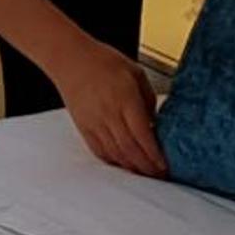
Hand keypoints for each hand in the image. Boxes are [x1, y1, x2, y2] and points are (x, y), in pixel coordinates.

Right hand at [49, 39, 166, 176]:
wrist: (70, 59)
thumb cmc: (103, 61)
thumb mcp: (135, 73)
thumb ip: (148, 99)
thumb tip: (154, 123)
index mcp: (125, 98)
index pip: (142, 134)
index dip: (154, 154)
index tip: (165, 165)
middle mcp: (109, 113)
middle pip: (130, 149)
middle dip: (146, 167)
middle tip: (159, 175)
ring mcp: (94, 122)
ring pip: (115, 154)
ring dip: (132, 168)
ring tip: (145, 173)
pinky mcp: (84, 127)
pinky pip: (100, 151)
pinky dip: (114, 161)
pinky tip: (124, 165)